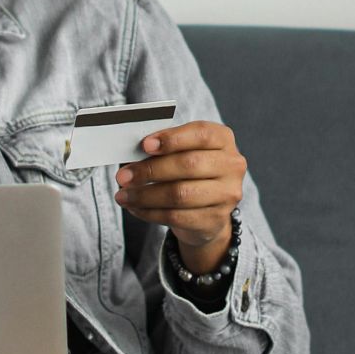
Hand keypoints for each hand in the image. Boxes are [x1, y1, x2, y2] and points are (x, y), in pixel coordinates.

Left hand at [114, 120, 246, 273]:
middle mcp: (232, 165)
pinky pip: (177, 217)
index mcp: (223, 139)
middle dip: (150, 171)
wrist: (209, 209)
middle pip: (188, 165)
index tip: (145, 145)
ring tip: (123, 196)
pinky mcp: (216, 219)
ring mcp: (227, 194)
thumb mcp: (182, 151)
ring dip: (145, 196)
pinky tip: (135, 208)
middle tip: (122, 176)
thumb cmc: (190, 171)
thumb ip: (164, 147)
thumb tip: (133, 151)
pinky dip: (150, 213)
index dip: (172, 139)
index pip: (201, 134)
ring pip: (180, 194)